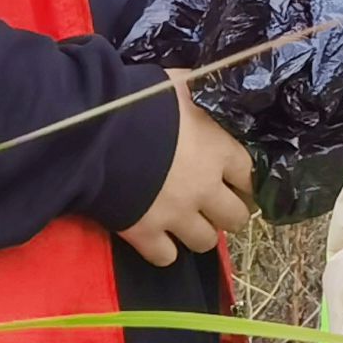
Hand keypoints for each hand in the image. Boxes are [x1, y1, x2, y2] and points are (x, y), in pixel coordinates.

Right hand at [120, 75, 253, 268]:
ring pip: (206, 242)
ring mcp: (176, 215)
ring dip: (200, 233)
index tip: (238, 183)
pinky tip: (159, 238)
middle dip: (228, 212)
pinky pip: (166, 257)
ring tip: (188, 222)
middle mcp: (205, 188)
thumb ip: (197, 93)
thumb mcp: (176, 84)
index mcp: (218, 151)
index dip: (246, 182)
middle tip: (215, 205)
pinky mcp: (145, 234)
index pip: (251, 177)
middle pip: (237, 217)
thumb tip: (206, 85)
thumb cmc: (137, 101)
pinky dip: (164, 250)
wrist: (92, 133)